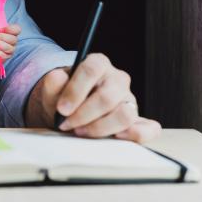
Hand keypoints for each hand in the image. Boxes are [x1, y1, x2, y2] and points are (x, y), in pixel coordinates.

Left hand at [0, 24, 20, 60]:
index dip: (10, 29)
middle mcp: (13, 41)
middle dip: (2, 37)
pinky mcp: (6, 57)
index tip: (1, 29)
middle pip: (13, 39)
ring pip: (9, 48)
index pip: (17, 29)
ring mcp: (11, 50)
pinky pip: (4, 55)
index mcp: (11, 32)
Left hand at [25, 53, 160, 142]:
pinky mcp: (137, 120)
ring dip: (101, 128)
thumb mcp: (52, 91)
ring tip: (82, 131)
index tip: (62, 109)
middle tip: (67, 125)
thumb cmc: (64, 99)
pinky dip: (136, 135)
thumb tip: (56, 76)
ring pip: (125, 115)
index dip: (76, 90)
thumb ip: (52, 84)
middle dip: (84, 115)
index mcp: (98, 64)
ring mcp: (129, 100)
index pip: (92, 69)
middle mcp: (117, 79)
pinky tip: (116, 137)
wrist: (69, 114)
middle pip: (107, 97)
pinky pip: (149, 129)